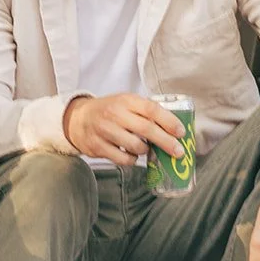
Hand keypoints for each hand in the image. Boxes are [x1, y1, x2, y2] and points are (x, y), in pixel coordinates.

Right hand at [63, 94, 184, 166]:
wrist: (77, 119)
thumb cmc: (109, 111)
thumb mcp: (125, 103)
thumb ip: (145, 111)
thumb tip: (174, 128)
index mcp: (126, 100)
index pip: (151, 109)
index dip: (169, 121)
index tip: (181, 132)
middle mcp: (115, 114)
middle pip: (146, 129)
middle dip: (166, 142)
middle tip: (178, 151)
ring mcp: (105, 131)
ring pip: (135, 147)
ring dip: (146, 151)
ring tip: (146, 149)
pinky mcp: (97, 147)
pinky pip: (123, 159)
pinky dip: (132, 160)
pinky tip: (132, 155)